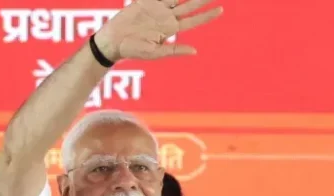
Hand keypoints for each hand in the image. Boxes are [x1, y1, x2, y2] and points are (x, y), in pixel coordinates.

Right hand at [96, 0, 222, 61]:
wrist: (112, 40)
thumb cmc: (132, 50)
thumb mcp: (153, 53)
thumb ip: (173, 50)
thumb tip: (195, 51)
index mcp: (170, 29)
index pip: (193, 21)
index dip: (207, 15)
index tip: (221, 9)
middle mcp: (166, 17)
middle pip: (189, 5)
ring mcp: (157, 8)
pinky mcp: (146, 2)